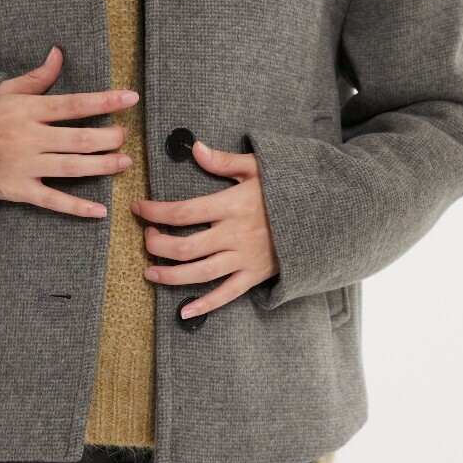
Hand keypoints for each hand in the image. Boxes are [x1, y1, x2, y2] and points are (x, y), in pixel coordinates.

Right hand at [0, 46, 138, 216]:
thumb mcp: (4, 92)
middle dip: (109, 137)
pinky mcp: (19, 190)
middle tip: (125, 135)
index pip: (74, 105)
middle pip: (79, 139)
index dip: (105, 101)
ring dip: (103, 166)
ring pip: (72, 167)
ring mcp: (25, 166)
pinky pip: (53, 200)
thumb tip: (58, 54)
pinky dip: (77, 207)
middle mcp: (30, 138)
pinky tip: (100, 210)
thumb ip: (36, 78)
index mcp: (29, 111)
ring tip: (124, 162)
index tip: (130, 98)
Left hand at [131, 141, 279, 317]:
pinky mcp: (255, 275)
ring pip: (200, 273)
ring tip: (150, 272)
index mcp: (232, 205)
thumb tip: (195, 149)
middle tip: (147, 239)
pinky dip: (205, 305)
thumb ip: (224, 161)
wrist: (324, 216)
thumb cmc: (288, 188)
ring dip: (170, 275)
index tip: (138, 209)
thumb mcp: (259, 167)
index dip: (155, 212)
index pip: (183, 212)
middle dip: (158, 245)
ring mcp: (244, 258)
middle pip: (186, 247)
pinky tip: (184, 313)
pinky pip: (227, 295)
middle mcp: (235, 235)